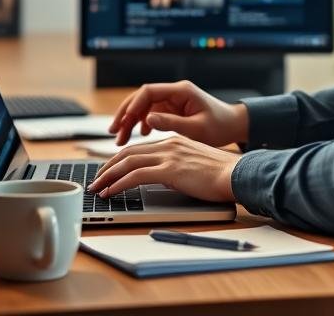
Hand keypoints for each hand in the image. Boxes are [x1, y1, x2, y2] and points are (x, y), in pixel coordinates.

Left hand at [87, 135, 239, 202]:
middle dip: (108, 167)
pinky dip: (119, 183)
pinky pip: (135, 175)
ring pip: (127, 162)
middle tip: (97, 180)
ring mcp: (168, 155)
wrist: (236, 174)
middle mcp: (169, 144)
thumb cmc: (221, 174)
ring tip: (97, 188)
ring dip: (108, 175)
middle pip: (129, 153)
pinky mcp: (169, 170)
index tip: (109, 170)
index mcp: (174, 141)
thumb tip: (162, 178)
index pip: (139, 149)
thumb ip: (176, 167)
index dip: (120, 160)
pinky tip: (111, 192)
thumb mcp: (194, 165)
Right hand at [108, 80, 248, 146]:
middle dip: (126, 113)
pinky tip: (139, 136)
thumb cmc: (219, 126)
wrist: (233, 126)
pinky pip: (151, 113)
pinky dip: (142, 124)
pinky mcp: (173, 109)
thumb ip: (172, 123)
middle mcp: (175, 92)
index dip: (133, 106)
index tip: (123, 122)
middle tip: (114, 132)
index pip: (148, 92)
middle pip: (142, 98)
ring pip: (144, 107)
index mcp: (181, 91)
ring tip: (120, 138)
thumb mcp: (196, 129)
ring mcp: (173, 100)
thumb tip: (148, 121)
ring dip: (131, 120)